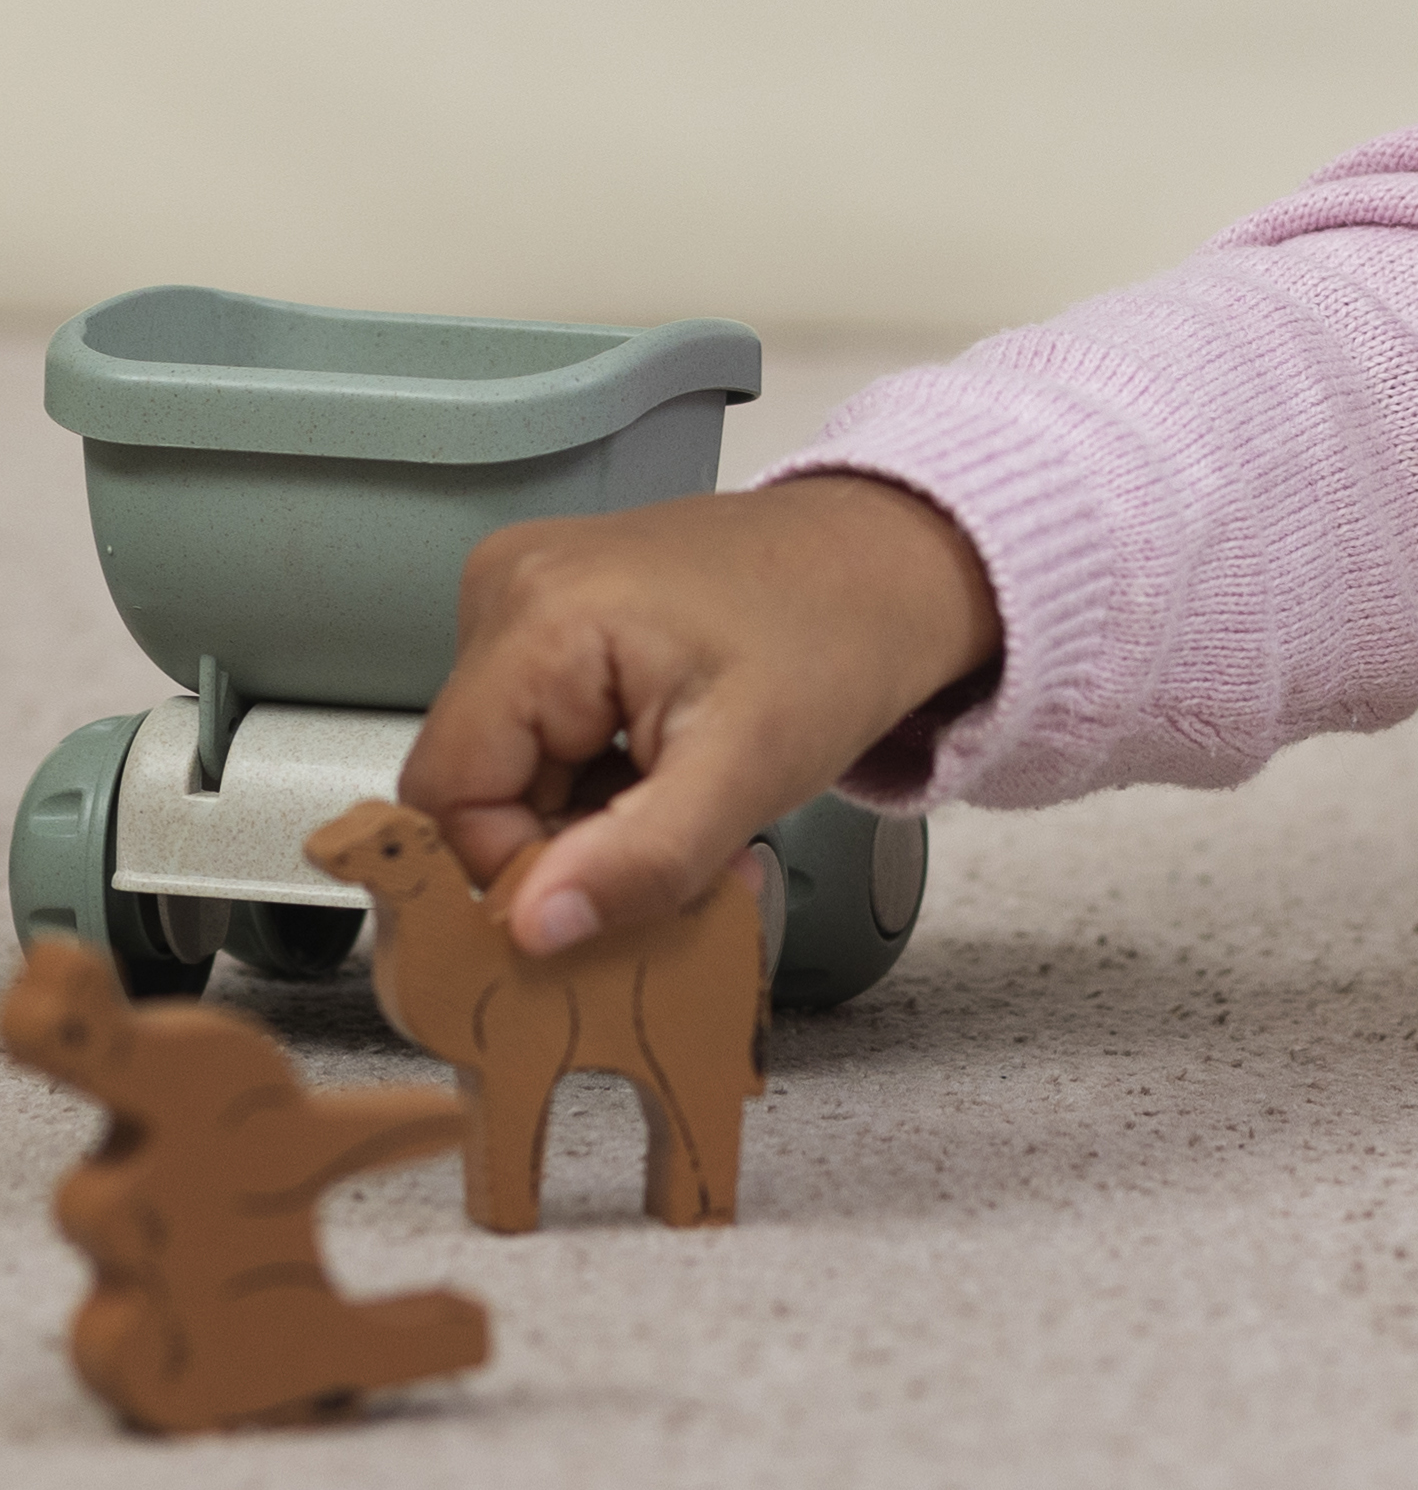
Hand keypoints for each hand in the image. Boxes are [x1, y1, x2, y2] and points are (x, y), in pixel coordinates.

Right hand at [398, 476, 1000, 955]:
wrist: (895, 562)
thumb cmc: (843, 636)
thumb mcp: (750, 771)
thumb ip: (638, 860)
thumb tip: (531, 927)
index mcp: (541, 612)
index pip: (450, 793)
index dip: (519, 866)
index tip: (612, 900)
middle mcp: (512, 585)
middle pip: (479, 782)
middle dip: (572, 846)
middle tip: (682, 866)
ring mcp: (531, 591)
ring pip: (513, 768)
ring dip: (595, 819)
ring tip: (696, 811)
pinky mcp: (558, 610)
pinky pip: (542, 731)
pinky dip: (602, 777)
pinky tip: (678, 773)